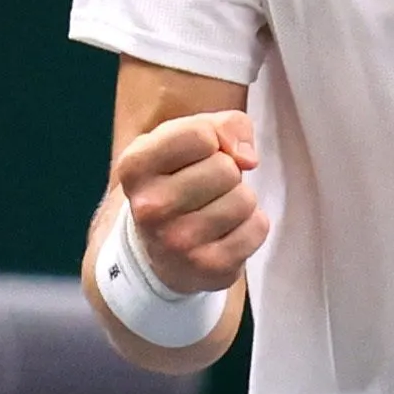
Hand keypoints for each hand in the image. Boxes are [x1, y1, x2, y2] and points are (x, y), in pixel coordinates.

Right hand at [106, 110, 266, 294]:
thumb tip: (248, 158)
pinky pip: (258, 228)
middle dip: (227, 172)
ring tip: (214, 210)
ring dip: (239, 200)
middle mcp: (149, 207)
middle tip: (206, 188)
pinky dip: (251, 226)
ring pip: (244, 199)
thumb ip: (225, 125)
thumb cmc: (178, 179)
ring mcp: (177, 243)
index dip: (214, 138)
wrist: (160, 250)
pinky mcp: (208, 268)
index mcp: (135, 167)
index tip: (201, 154)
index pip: (201, 135)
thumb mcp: (187, 138)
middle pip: (226, 168)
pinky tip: (225, 232)